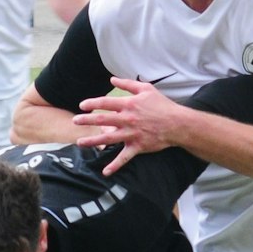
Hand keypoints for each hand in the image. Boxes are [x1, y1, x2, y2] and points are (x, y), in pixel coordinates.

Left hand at [70, 77, 190, 174]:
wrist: (177, 124)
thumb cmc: (162, 105)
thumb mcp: (146, 89)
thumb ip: (128, 84)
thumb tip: (112, 79)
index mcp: (129, 104)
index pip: (105, 103)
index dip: (92, 103)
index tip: (82, 106)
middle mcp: (127, 119)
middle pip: (102, 120)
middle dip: (87, 120)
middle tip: (75, 121)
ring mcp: (131, 134)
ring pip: (108, 139)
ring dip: (93, 141)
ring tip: (80, 142)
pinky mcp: (137, 146)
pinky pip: (124, 158)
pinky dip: (115, 166)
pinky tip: (105, 172)